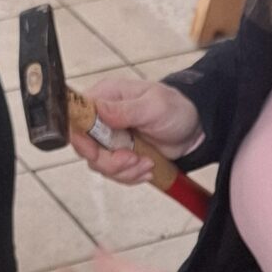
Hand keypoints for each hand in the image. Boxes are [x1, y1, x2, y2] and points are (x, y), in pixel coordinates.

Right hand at [72, 77, 199, 182]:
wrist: (194, 129)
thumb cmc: (176, 109)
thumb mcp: (154, 106)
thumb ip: (124, 109)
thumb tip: (98, 109)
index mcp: (105, 97)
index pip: (76, 117)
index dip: (81, 138)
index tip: (96, 151)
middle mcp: (102, 118)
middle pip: (85, 146)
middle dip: (109, 160)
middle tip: (132, 159)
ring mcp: (110, 138)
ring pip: (99, 164)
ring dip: (124, 170)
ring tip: (147, 162)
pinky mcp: (119, 154)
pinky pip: (114, 172)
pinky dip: (131, 175)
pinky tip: (148, 166)